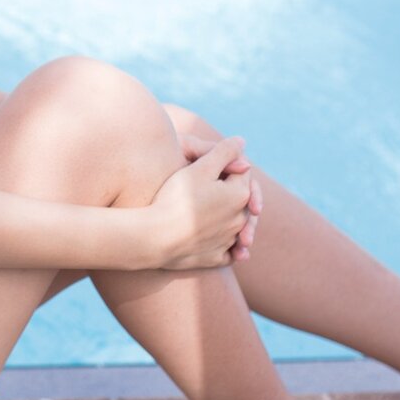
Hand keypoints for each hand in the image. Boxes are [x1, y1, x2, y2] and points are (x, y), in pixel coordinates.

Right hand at [161, 103, 261, 260]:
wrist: (156, 236)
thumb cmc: (176, 198)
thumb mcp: (199, 168)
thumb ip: (223, 152)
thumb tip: (241, 141)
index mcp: (239, 194)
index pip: (242, 173)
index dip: (229, 165)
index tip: (213, 162)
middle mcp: (239, 219)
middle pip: (241, 200)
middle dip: (234, 192)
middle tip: (221, 184)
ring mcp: (228, 241)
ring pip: (237, 227)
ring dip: (235, 221)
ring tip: (222, 216)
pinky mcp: (215, 258)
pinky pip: (226, 252)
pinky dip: (228, 248)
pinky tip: (222, 245)